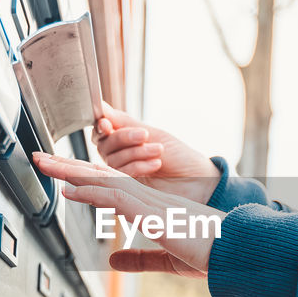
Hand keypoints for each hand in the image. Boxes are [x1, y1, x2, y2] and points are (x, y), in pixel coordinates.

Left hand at [31, 150, 220, 277]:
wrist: (237, 252)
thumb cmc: (212, 253)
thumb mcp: (166, 260)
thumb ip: (138, 258)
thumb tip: (112, 260)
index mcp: (152, 207)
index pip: (111, 186)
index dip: (83, 179)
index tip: (60, 175)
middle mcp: (149, 198)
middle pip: (101, 176)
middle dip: (68, 167)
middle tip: (40, 157)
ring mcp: (151, 202)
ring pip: (104, 180)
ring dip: (70, 172)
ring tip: (44, 163)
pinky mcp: (154, 214)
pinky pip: (116, 198)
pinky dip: (91, 192)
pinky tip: (70, 189)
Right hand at [91, 101, 220, 203]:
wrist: (197, 179)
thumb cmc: (178, 156)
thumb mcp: (153, 133)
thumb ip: (125, 122)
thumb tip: (102, 107)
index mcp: (124, 141)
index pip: (101, 132)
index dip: (101, 126)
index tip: (107, 124)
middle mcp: (120, 157)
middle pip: (104, 144)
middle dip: (124, 137)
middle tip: (145, 135)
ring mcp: (122, 174)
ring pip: (113, 160)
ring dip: (137, 152)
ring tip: (158, 151)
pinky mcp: (128, 189)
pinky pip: (121, 175)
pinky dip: (138, 166)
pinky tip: (156, 164)